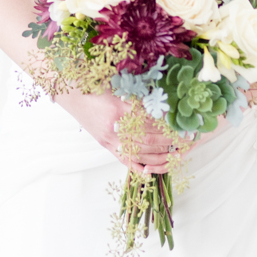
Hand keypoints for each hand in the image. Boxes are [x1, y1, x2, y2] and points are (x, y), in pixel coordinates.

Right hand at [58, 91, 178, 172]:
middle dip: (169, 141)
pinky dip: (137, 167)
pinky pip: (124, 160)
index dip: (168, 125)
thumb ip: (138, 96)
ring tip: (176, 153)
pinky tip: (150, 171)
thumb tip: (162, 102)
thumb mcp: (118, 86)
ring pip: (139, 153)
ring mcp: (109, 140)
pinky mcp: (106, 146)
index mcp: (119, 110)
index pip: (151, 122)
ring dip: (160, 155)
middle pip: (148, 140)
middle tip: (186, 140)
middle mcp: (114, 129)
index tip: (182, 125)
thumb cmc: (93, 86)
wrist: (71, 94)